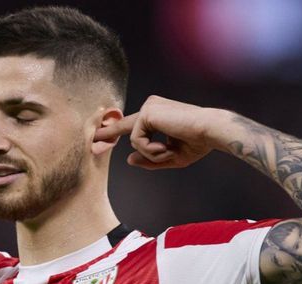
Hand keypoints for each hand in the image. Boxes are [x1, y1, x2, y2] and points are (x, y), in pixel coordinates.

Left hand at [94, 95, 223, 169]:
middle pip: (124, 129)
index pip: (130, 125)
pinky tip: (165, 147)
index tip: (96, 137)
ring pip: (135, 142)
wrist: (211, 131)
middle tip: (90, 142)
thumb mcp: (171, 157)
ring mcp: (147, 107)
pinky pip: (138, 142)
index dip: (112, 132)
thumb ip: (149, 159)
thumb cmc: (197, 143)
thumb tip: (128, 160)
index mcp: (157, 114)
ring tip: (169, 151)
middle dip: (106, 136)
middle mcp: (150, 106)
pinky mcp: (146, 113)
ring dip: (152, 154)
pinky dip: (151, 150)